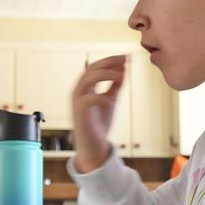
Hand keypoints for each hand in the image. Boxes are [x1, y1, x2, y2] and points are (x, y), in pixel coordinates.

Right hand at [72, 54, 126, 172]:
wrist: (94, 147)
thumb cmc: (100, 124)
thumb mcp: (110, 100)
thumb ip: (115, 86)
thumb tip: (124, 69)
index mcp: (86, 87)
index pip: (96, 67)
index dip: (111, 60)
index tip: (127, 57)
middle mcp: (79, 90)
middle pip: (91, 68)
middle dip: (109, 62)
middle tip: (125, 59)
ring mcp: (77, 101)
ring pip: (87, 79)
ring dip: (105, 74)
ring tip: (121, 75)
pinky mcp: (79, 113)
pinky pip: (88, 99)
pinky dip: (100, 96)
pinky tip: (111, 99)